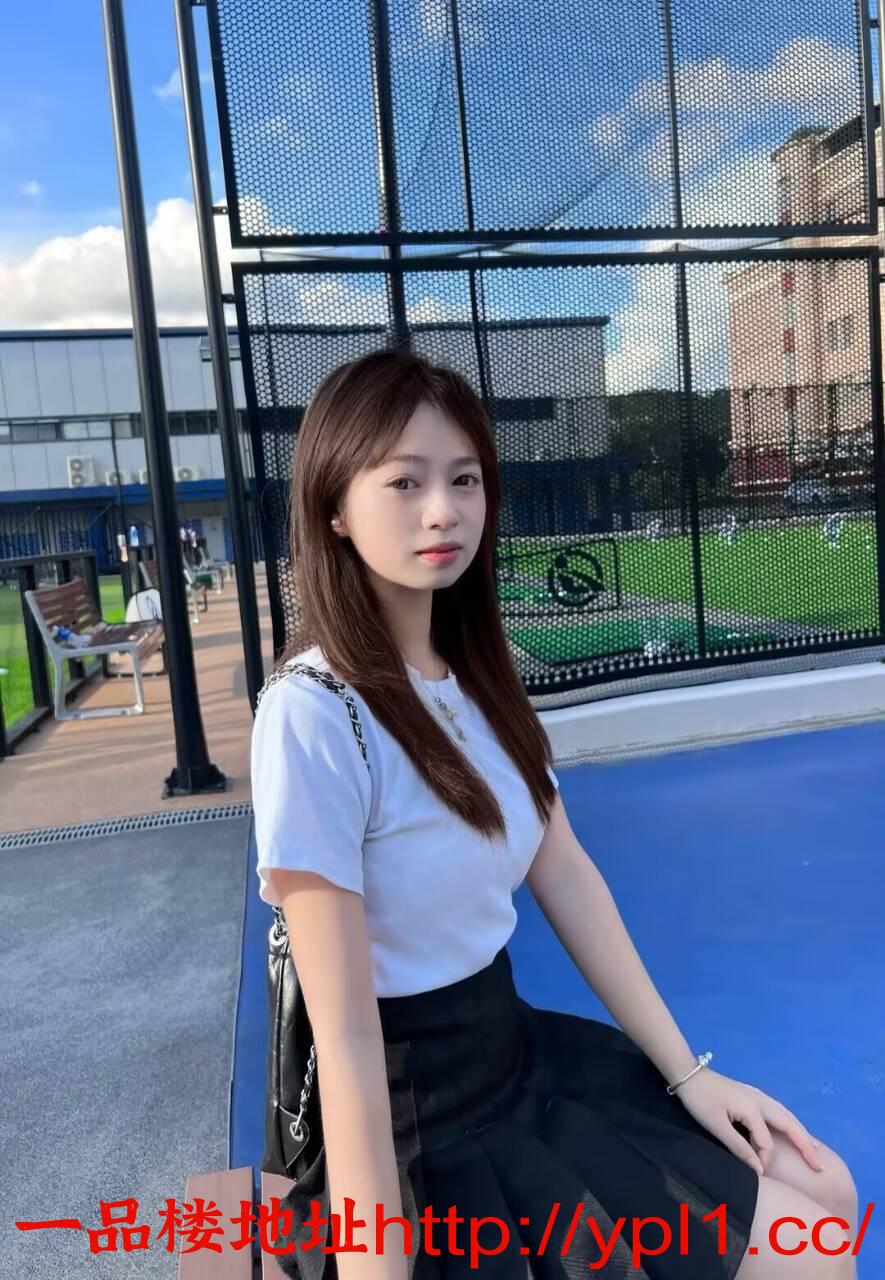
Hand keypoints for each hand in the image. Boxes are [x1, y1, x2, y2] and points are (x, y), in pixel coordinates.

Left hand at [673, 1068, 824, 1177]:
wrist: (688, 1074)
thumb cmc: (700, 1101)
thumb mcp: (716, 1126)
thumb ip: (738, 1147)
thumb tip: (759, 1170)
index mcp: (753, 1108)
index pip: (767, 1142)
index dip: (764, 1160)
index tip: (757, 1175)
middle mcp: (761, 1100)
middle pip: (790, 1124)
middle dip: (806, 1145)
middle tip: (820, 1166)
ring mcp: (758, 1096)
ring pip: (787, 1116)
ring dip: (800, 1133)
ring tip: (813, 1151)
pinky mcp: (753, 1095)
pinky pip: (779, 1112)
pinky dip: (790, 1124)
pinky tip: (792, 1131)